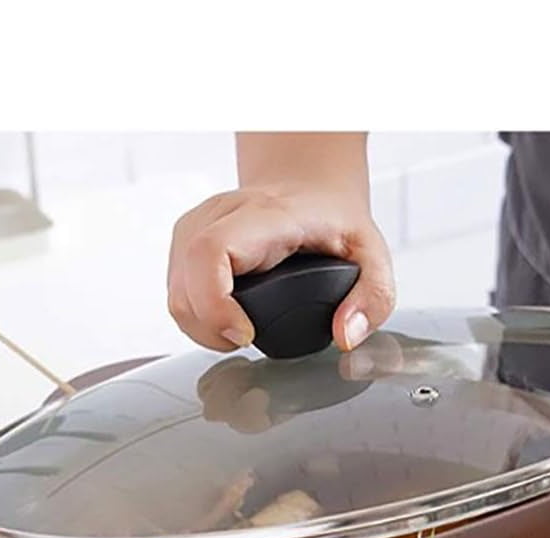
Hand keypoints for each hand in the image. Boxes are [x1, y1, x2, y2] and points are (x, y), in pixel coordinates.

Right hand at [167, 184, 395, 353]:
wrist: (308, 185)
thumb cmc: (334, 219)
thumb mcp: (372, 254)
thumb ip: (374, 298)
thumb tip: (346, 336)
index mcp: (266, 216)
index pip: (211, 252)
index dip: (216, 303)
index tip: (245, 335)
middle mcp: (222, 215)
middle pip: (184, 282)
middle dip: (208, 328)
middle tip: (245, 340)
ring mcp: (198, 227)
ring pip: (175, 291)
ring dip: (200, 326)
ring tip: (237, 334)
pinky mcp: (187, 243)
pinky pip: (176, 290)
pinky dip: (196, 316)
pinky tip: (224, 321)